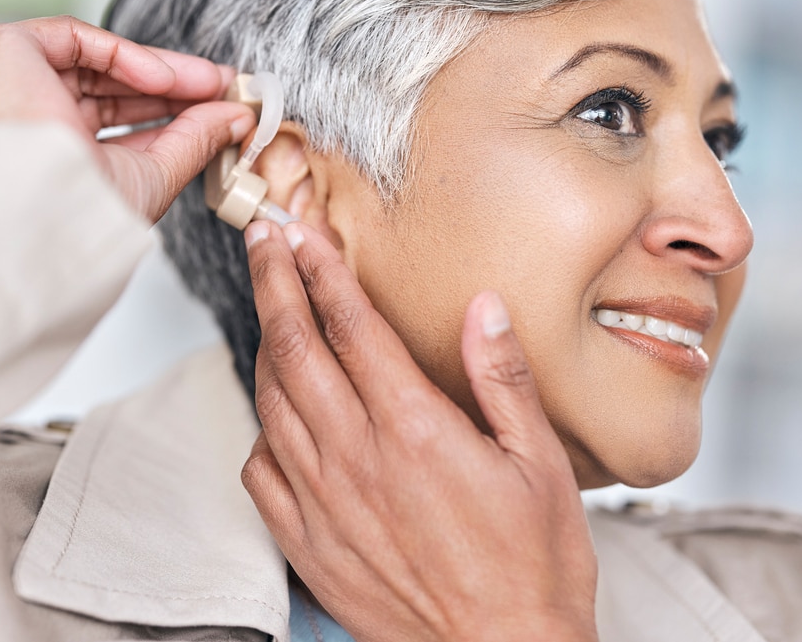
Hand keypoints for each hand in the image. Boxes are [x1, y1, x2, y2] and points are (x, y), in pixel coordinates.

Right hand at [0, 16, 254, 220]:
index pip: (114, 123)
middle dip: (170, 87)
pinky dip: (124, 54)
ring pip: (95, 62)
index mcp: (49, 156)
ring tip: (210, 82)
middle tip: (221, 86)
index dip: (167, 110)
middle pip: (107, 89)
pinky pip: (74, 39)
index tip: (219, 106)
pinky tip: (164, 79)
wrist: (43, 208)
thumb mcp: (154, 175)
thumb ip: (195, 139)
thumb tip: (237, 117)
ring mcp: (5, 86)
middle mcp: (22, 120)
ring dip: (160, 71)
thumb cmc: (84, 212)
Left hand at [241, 221, 598, 641]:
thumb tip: (483, 309)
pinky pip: (261, 470)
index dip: (320, 268)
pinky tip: (275, 412)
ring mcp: (324, 502)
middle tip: (265, 242)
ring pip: (271, 401)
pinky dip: (261, 427)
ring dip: (264, 342)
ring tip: (269, 305)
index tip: (302, 232)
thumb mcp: (540, 464)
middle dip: (274, 282)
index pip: (350, 325)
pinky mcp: (308, 543)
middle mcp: (357, 458)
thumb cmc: (530, 570)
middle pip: (295, 347)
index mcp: (415, 429)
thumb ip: (504, 379)